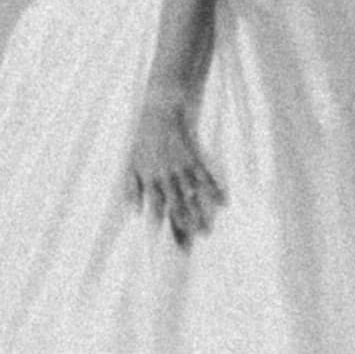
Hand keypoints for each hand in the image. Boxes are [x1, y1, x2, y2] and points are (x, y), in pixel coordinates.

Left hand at [125, 102, 225, 242]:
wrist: (160, 110)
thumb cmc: (144, 138)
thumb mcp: (131, 162)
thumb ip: (131, 188)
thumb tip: (135, 212)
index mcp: (149, 178)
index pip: (156, 206)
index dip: (161, 223)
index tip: (165, 241)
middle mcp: (166, 175)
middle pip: (177, 204)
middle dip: (185, 224)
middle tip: (192, 242)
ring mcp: (181, 166)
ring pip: (192, 195)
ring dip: (200, 213)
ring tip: (207, 230)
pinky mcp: (194, 156)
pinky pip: (206, 177)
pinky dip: (214, 190)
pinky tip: (223, 204)